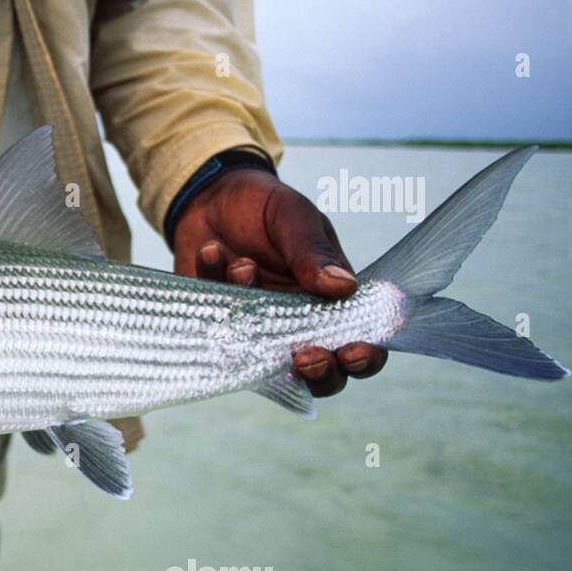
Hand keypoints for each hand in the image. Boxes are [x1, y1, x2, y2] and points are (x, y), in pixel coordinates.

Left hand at [172, 167, 386, 396]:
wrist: (208, 197)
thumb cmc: (264, 208)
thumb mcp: (294, 218)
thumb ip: (314, 252)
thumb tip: (344, 287)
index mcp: (331, 298)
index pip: (359, 340)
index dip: (363, 357)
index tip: (352, 353)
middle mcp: (295, 322)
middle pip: (318, 373)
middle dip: (316, 373)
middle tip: (303, 356)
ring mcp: (254, 329)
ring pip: (262, 360)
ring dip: (250, 320)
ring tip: (240, 263)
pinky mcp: (217, 326)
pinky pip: (215, 330)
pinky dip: (214, 288)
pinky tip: (211, 251)